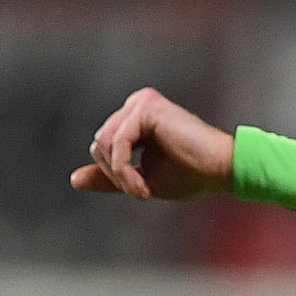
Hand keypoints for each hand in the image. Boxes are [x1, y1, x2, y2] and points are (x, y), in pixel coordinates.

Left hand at [70, 87, 234, 201]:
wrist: (222, 170)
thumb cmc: (191, 175)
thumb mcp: (140, 179)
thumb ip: (110, 177)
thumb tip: (73, 179)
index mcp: (135, 118)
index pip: (102, 146)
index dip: (113, 175)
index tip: (141, 192)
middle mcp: (136, 104)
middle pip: (98, 144)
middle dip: (114, 174)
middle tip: (141, 191)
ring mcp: (141, 102)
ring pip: (103, 143)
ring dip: (119, 175)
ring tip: (142, 190)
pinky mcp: (146, 108)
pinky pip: (116, 144)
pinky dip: (124, 171)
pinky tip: (142, 187)